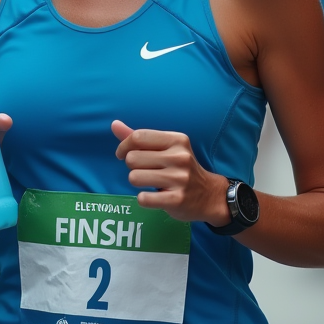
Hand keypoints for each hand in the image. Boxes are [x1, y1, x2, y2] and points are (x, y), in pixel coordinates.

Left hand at [112, 120, 229, 225]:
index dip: (123, 146)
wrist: (209, 195)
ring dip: (137, 182)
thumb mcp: (166, 148)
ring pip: (134, 177)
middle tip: (144, 171)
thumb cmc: (181, 169)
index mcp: (177, 140)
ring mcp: (180, 179)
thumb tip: (114, 124)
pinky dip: (143, 199)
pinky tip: (154, 197)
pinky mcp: (177, 199)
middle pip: (132, 158)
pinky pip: (143, 198)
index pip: (138, 137)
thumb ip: (140, 138)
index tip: (123, 154)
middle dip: (132, 166)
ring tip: (150, 183)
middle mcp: (180, 157)